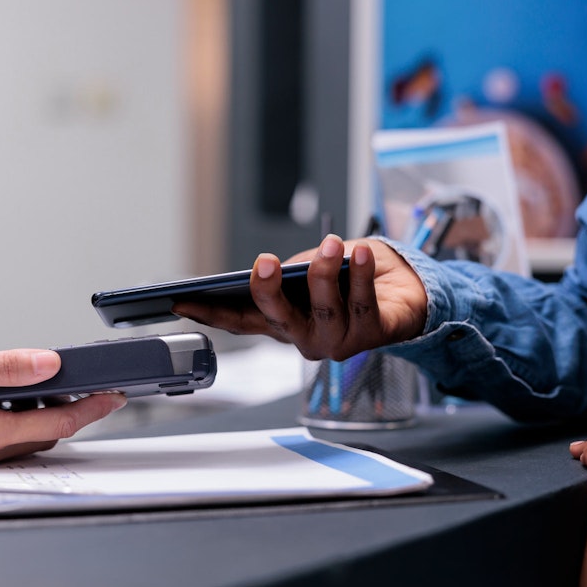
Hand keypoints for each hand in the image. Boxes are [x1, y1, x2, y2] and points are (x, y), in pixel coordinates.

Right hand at [0, 347, 126, 465]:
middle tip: (91, 384)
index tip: (115, 394)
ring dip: (46, 412)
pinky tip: (12, 397)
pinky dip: (21, 417)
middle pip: (48, 431)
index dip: (92, 407)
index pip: (59, 421)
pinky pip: (7, 436)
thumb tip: (48, 363)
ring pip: (28, 435)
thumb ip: (5, 367)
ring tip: (55, 384)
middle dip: (74, 409)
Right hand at [174, 234, 427, 360]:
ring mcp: (338, 342)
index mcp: (282, 323)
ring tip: (330, 245)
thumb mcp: (310, 269)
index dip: (209, 314)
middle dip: (268, 290)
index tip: (181, 300)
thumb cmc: (348, 278)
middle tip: (265, 261)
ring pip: (325, 311)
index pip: (238, 322)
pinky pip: (364, 304)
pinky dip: (361, 276)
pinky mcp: (372, 336)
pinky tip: (361, 255)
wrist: (405, 291)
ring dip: (325, 273)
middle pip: (277, 319)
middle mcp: (305, 339)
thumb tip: (280, 268)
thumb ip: (294, 272)